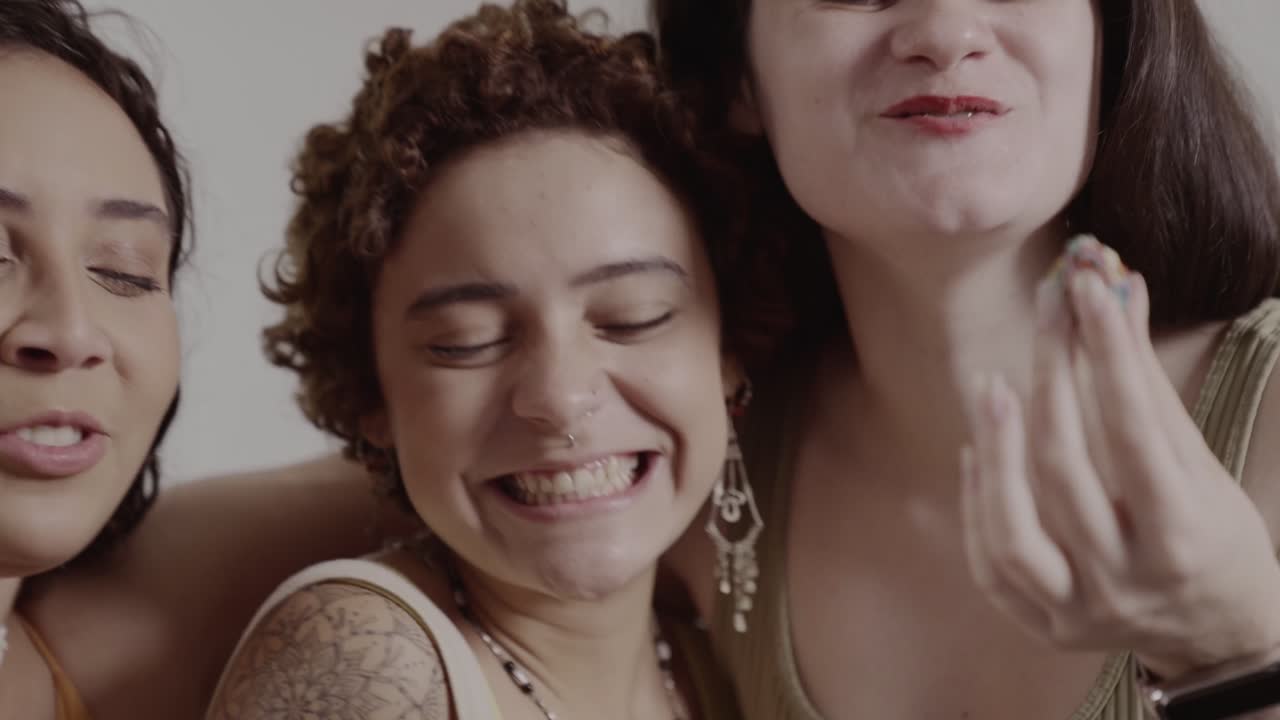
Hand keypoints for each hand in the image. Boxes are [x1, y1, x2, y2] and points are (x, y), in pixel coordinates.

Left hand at [960, 267, 1279, 679]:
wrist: (1220, 632)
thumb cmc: (1213, 531)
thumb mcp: (1198, 463)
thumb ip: (1147, 384)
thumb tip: (1115, 287)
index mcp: (1182, 535)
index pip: (1133, 429)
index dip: (1107, 353)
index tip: (1088, 287)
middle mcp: (1126, 579)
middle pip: (1063, 471)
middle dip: (1050, 378)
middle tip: (1046, 312)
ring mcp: (1080, 610)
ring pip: (1011, 532)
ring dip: (995, 450)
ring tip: (990, 386)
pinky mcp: (1045, 629)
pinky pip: (990, 565)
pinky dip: (979, 504)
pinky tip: (976, 452)